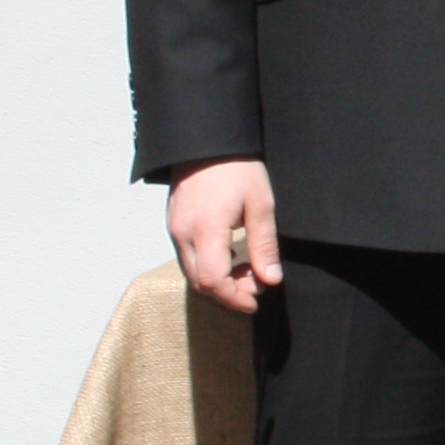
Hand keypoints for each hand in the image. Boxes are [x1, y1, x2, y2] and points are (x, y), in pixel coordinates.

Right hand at [168, 157, 281, 314]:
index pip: (212, 282)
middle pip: (199, 283)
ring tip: (246, 273)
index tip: (255, 302)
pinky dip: (207, 268)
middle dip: (228, 294)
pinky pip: (186, 258)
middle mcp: (183, 234)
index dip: (233, 299)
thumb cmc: (238, 168)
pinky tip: (230, 258)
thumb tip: (271, 280)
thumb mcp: (261, 205)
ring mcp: (174, 230)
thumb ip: (264, 245)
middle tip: (256, 287)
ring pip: (191, 273)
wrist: (207, 141)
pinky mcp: (173, 224)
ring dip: (218, 282)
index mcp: (205, 231)